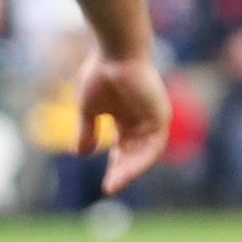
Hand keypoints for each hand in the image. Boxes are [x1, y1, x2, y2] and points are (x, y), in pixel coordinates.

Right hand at [73, 49, 171, 194]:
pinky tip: (128, 170)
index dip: (115, 168)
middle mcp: (142, 122)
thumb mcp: (89, 109)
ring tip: (117, 183)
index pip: (123, 150)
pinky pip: (154, 146)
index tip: (105, 186)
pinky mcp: (160, 117)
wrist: (113, 54)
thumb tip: (81, 154)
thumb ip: (88, 131)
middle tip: (110, 188)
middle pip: (135, 155)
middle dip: (123, 172)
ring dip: (132, 170)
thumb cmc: (100, 74)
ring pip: (145, 154)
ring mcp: (153, 119)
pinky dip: (142, 160)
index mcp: (127, 119)